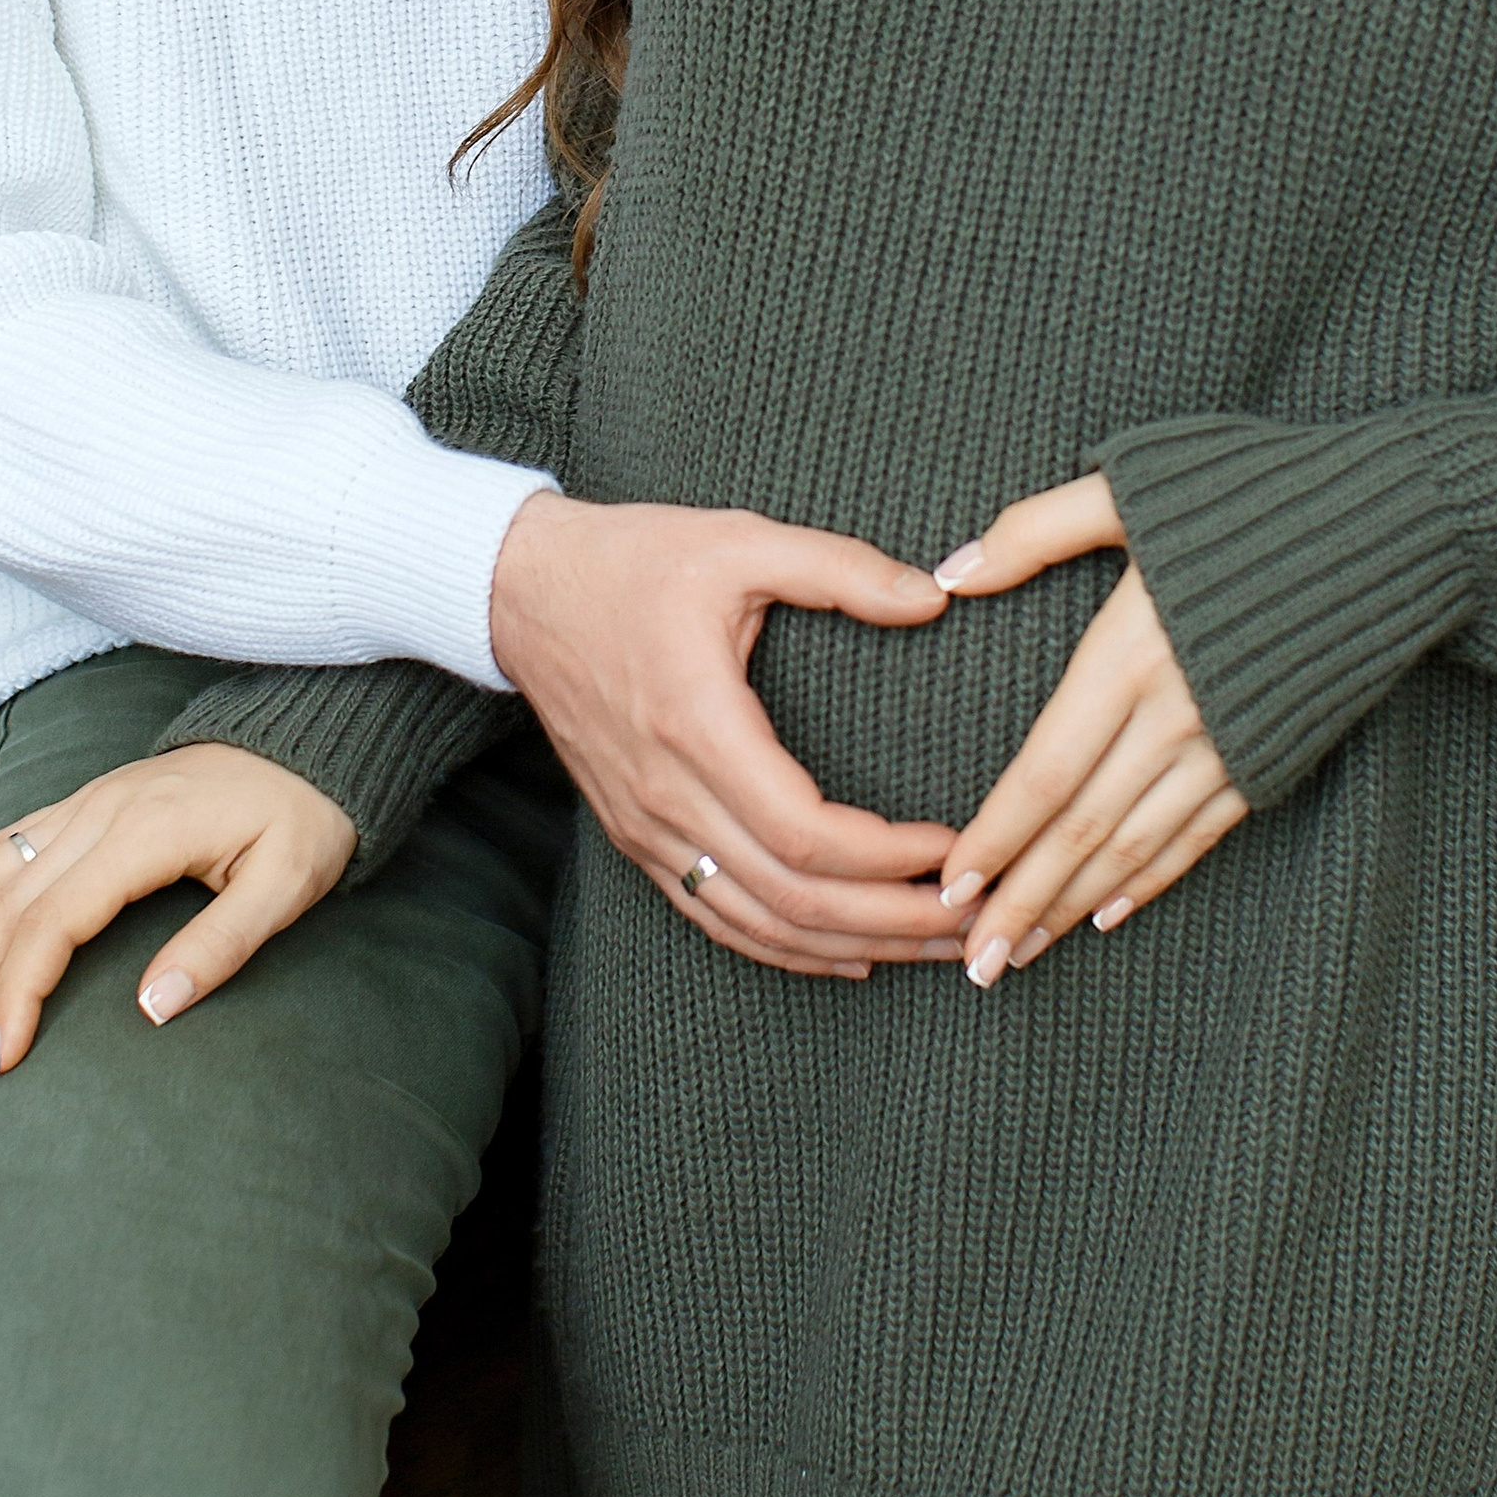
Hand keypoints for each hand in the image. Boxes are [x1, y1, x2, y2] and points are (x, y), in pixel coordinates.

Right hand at [0, 744, 356, 1083]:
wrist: (303, 744)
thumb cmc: (302, 818)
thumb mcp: (288, 884)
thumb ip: (222, 944)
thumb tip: (153, 1009)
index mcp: (144, 834)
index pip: (51, 922)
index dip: (15, 994)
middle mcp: (97, 813)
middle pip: (2, 907)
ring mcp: (83, 803)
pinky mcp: (81, 805)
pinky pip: (2, 850)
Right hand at [491, 492, 960, 978]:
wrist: (520, 592)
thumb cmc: (633, 560)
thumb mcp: (739, 541)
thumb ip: (839, 568)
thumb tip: (935, 594)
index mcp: (697, 724)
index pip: (805, 835)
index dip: (890, 858)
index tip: (957, 845)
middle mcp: (666, 793)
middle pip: (793, 900)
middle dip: (894, 922)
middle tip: (976, 918)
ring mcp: (645, 826)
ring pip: (758, 926)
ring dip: (854, 947)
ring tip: (936, 946)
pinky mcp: (636, 837)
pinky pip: (717, 917)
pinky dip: (788, 950)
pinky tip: (849, 955)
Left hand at [933, 484, 1496, 986]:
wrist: (1397, 521)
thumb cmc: (1253, 489)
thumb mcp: (1132, 484)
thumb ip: (1036, 530)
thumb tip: (951, 574)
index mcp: (1131, 651)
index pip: (1047, 769)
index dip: (998, 835)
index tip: (952, 886)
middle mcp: (1177, 713)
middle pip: (1084, 828)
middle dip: (1024, 901)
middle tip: (972, 962)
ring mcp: (1230, 744)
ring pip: (1136, 847)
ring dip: (1072, 906)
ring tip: (1019, 956)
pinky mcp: (1272, 757)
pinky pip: (1199, 836)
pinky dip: (1151, 881)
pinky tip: (1106, 915)